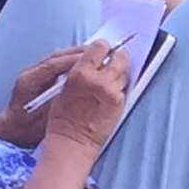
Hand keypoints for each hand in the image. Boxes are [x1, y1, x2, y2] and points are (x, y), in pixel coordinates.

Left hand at [0, 43, 96, 138]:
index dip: (72, 61)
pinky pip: (59, 63)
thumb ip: (57, 104)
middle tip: (100, 51)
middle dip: (78, 53)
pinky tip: (87, 62)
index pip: (51, 66)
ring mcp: (34, 72)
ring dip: (77, 54)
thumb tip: (76, 91)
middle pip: (56, 57)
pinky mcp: (41, 74)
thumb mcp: (43, 120)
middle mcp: (30, 73)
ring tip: (97, 54)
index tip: (91, 60)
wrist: (13, 129)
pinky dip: (73, 60)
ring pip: (58, 57)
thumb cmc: (26, 128)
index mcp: (28, 82)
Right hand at [41, 36, 129, 151]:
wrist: (72, 141)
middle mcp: (99, 80)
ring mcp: (112, 91)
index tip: (103, 49)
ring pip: (124, 72)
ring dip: (119, 72)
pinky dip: (120, 86)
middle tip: (115, 58)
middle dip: (118, 57)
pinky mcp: (120, 102)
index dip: (102, 48)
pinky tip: (112, 91)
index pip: (99, 48)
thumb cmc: (63, 117)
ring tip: (110, 78)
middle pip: (119, 57)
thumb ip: (80, 71)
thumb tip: (93, 60)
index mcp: (80, 72)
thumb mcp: (63, 87)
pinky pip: (124, 87)